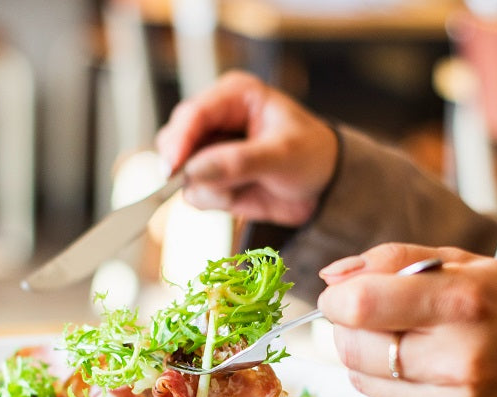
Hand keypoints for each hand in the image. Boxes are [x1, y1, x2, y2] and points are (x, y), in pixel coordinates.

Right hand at [155, 70, 338, 225]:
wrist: (324, 188)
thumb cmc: (312, 157)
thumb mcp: (283, 155)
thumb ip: (239, 161)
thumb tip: (195, 171)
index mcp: (235, 96)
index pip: (194, 113)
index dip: (179, 140)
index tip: (172, 168)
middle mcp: (216, 119)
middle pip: (175, 140)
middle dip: (189, 167)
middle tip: (215, 185)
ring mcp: (209, 149)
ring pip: (180, 171)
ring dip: (208, 187)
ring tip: (242, 187)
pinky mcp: (209, 177)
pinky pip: (194, 193)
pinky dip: (213, 200)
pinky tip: (238, 196)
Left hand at [317, 243, 496, 396]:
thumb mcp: (469, 264)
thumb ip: (394, 261)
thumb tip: (332, 277)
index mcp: (464, 302)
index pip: (361, 305)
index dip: (338, 299)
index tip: (345, 296)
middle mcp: (458, 358)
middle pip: (353, 347)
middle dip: (351, 328)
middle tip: (380, 318)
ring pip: (363, 379)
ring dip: (371, 360)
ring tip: (412, 345)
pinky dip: (394, 387)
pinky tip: (429, 374)